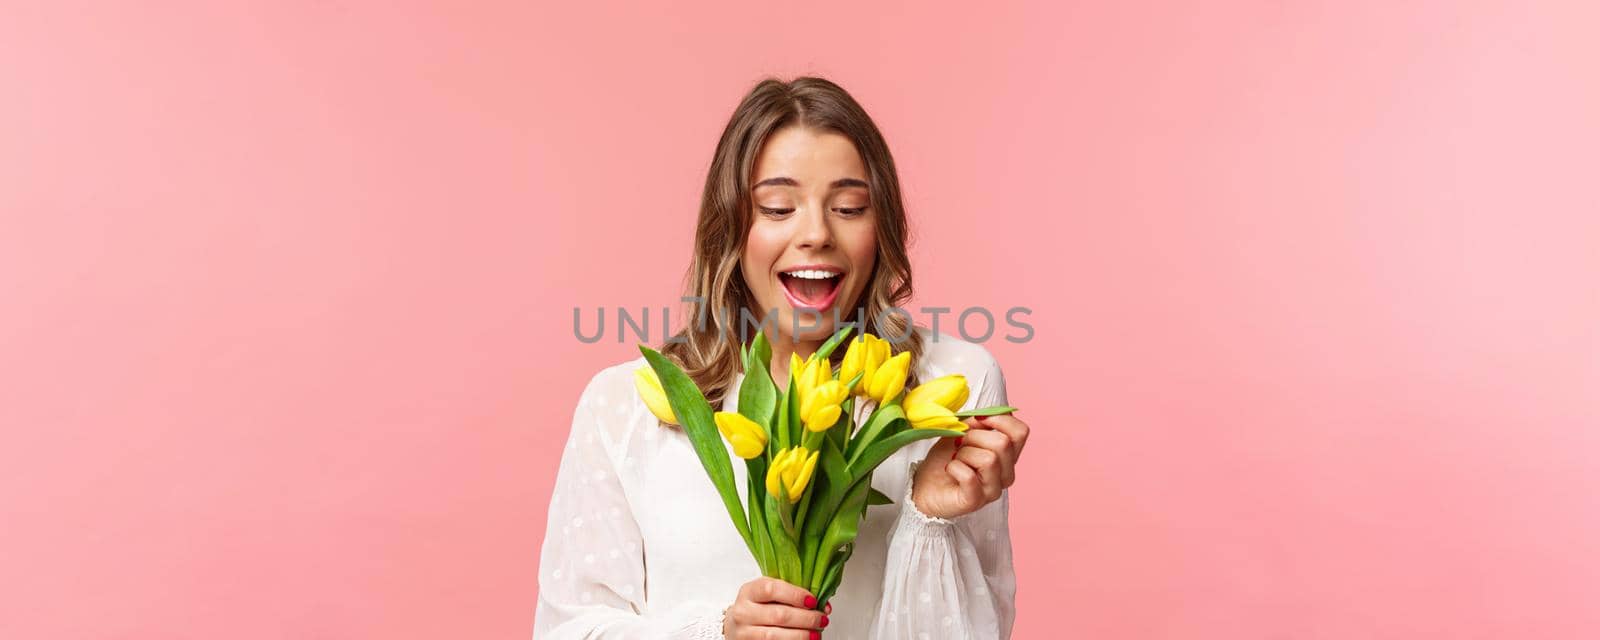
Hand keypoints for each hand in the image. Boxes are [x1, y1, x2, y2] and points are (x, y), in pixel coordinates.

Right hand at [722, 577, 830, 638]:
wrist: (735, 626)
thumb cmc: (757, 608)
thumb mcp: (767, 595)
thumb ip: (789, 593)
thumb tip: (822, 603)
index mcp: (749, 592)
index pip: (771, 589)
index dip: (795, 595)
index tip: (813, 601)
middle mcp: (743, 612)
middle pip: (778, 615)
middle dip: (806, 618)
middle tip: (822, 618)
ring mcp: (744, 632)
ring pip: (775, 635)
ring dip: (801, 635)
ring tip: (816, 633)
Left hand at [911, 413, 1029, 519]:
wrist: (924, 486)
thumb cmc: (944, 460)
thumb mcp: (960, 432)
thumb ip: (975, 423)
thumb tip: (982, 416)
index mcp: (1007, 456)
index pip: (1020, 432)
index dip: (1000, 419)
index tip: (977, 420)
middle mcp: (1006, 474)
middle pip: (1003, 443)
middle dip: (974, 437)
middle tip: (958, 445)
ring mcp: (993, 490)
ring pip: (989, 460)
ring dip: (963, 454)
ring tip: (955, 459)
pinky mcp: (975, 501)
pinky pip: (969, 476)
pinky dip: (954, 467)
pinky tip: (949, 470)